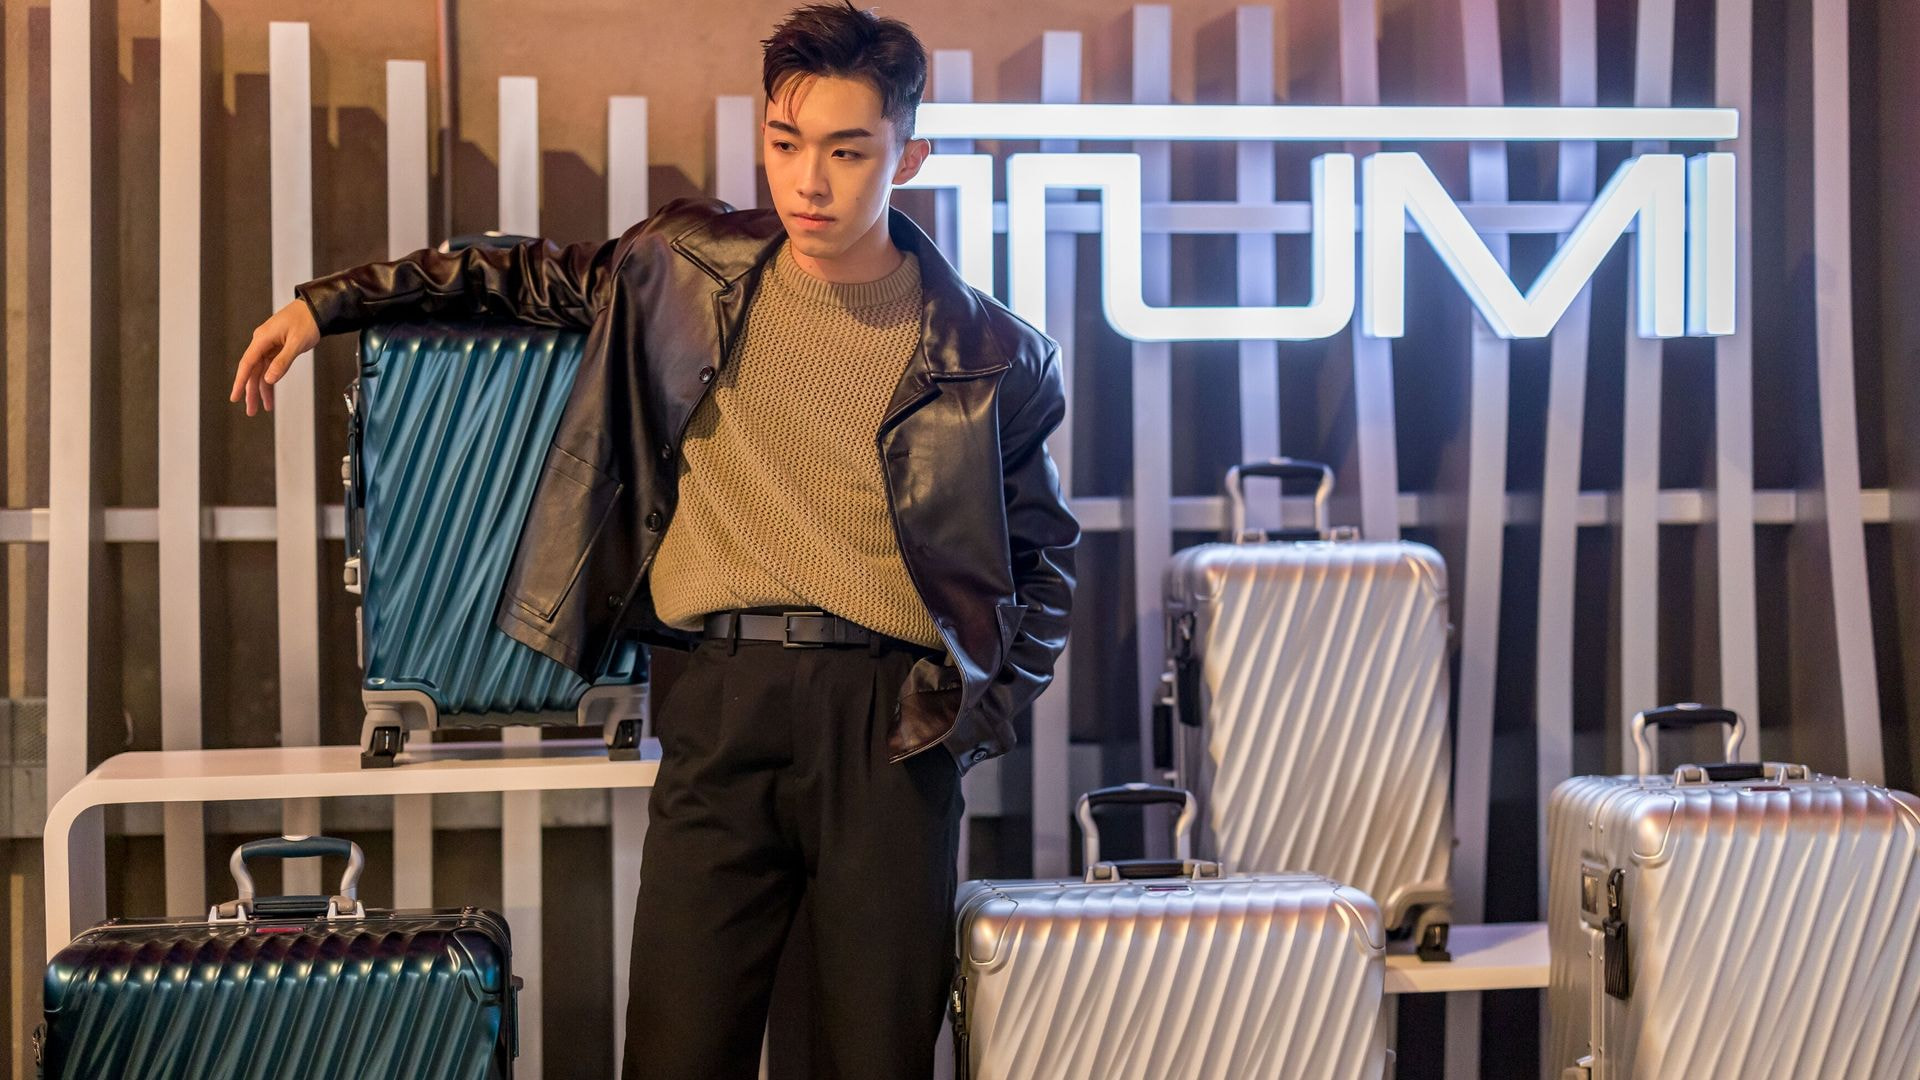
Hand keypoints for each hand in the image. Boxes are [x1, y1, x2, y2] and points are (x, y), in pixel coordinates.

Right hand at [229, 299, 320, 415]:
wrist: (316, 308)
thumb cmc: (306, 321)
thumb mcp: (296, 343)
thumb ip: (283, 361)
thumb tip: (270, 379)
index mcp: (262, 339)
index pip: (247, 364)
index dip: (240, 382)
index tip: (235, 397)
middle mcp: (262, 342)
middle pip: (253, 371)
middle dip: (251, 392)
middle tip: (251, 411)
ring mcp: (269, 345)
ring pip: (262, 371)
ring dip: (263, 389)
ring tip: (265, 407)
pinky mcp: (277, 348)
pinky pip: (270, 367)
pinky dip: (271, 380)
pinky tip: (271, 393)